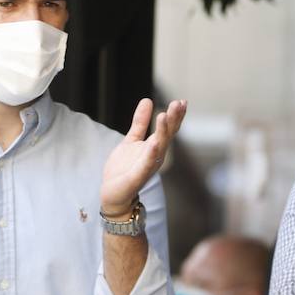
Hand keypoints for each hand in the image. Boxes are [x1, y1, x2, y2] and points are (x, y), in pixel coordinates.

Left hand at [100, 98, 186, 215]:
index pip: (168, 129)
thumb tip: (147, 100)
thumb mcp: (131, 140)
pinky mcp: (137, 177)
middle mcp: (155, 156)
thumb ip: (140, 122)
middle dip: (173, 120)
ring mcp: (148, 167)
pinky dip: (151, 154)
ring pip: (159, 147)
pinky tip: (154, 142)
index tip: (182, 101)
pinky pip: (147, 164)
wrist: (113, 194)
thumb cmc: (124, 169)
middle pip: (167, 135)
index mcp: (155, 147)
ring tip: (164, 115)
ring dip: (163, 132)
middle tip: (179, 103)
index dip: (175, 116)